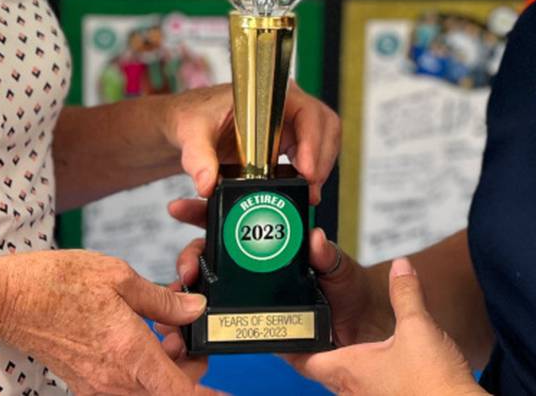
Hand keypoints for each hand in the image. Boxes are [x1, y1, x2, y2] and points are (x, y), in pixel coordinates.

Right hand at [0, 248, 215, 394]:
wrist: (9, 300)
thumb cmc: (57, 283)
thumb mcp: (118, 277)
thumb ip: (162, 300)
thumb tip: (195, 309)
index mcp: (129, 352)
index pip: (180, 393)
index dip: (209, 395)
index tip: (226, 393)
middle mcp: (115, 378)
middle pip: (169, 392)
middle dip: (189, 367)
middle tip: (186, 331)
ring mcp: (98, 385)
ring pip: (148, 390)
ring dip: (166, 368)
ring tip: (162, 329)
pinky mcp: (86, 383)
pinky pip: (126, 387)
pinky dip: (142, 368)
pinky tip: (140, 336)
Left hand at [165, 81, 339, 202]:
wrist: (186, 122)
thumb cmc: (192, 115)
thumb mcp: (191, 132)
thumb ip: (198, 157)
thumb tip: (208, 184)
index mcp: (268, 95)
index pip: (307, 111)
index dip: (313, 140)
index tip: (307, 169)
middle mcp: (283, 107)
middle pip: (324, 126)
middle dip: (323, 158)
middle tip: (311, 188)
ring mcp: (286, 126)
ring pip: (322, 142)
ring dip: (320, 168)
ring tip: (308, 194)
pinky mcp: (283, 144)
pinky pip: (308, 157)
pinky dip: (310, 174)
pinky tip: (300, 192)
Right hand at [168, 213, 388, 347]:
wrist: (357, 329)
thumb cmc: (347, 289)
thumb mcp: (338, 265)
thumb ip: (326, 253)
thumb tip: (316, 238)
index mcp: (270, 241)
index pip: (231, 219)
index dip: (205, 209)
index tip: (183, 205)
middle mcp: (252, 265)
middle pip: (210, 253)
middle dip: (190, 255)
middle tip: (188, 268)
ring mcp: (247, 294)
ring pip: (206, 286)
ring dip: (187, 288)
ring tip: (179, 291)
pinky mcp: (248, 323)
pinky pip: (217, 322)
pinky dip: (197, 322)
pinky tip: (184, 324)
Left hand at [291, 258, 478, 394]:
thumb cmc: (432, 384)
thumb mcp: (418, 327)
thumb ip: (405, 294)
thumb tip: (401, 268)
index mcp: (348, 370)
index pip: (303, 359)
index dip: (290, 344)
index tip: (282, 331)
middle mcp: (351, 391)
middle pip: (322, 370)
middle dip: (319, 349)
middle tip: (314, 327)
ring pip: (345, 382)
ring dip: (345, 364)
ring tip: (347, 342)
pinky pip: (367, 391)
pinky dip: (366, 376)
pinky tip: (383, 367)